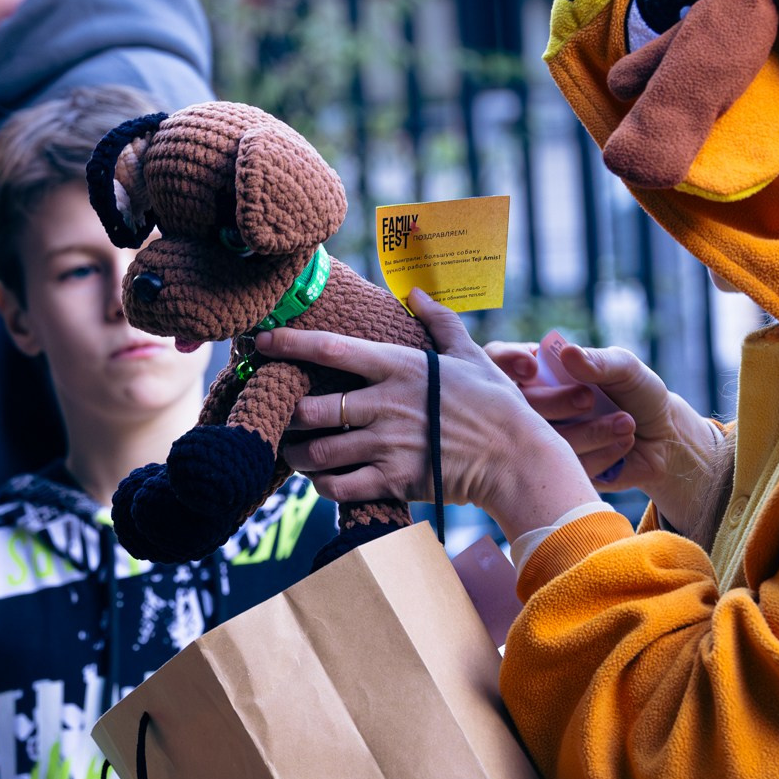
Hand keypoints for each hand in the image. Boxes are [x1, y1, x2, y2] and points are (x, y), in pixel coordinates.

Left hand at [261, 291, 596, 541]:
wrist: (517, 459)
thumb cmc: (496, 405)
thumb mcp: (471, 355)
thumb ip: (439, 321)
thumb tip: (417, 291)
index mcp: (401, 368)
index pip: (332, 350)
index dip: (289, 344)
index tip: (261, 342)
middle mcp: (387, 405)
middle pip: (312, 410)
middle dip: (289, 417)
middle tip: (283, 420)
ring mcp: (389, 446)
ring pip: (318, 453)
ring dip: (298, 456)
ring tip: (294, 454)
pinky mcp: (395, 481)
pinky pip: (338, 488)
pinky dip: (322, 486)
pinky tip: (322, 482)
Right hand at [485, 340, 721, 530]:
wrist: (662, 440)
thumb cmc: (640, 394)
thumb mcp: (626, 368)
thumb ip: (598, 361)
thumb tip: (567, 353)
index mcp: (540, 375)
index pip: (499, 362)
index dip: (506, 362)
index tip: (531, 367)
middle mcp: (532, 408)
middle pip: (513, 406)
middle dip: (554, 401)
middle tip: (589, 399)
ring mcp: (539, 443)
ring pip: (537, 442)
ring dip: (586, 431)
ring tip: (626, 423)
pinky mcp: (555, 474)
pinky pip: (562, 469)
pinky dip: (598, 455)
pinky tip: (623, 444)